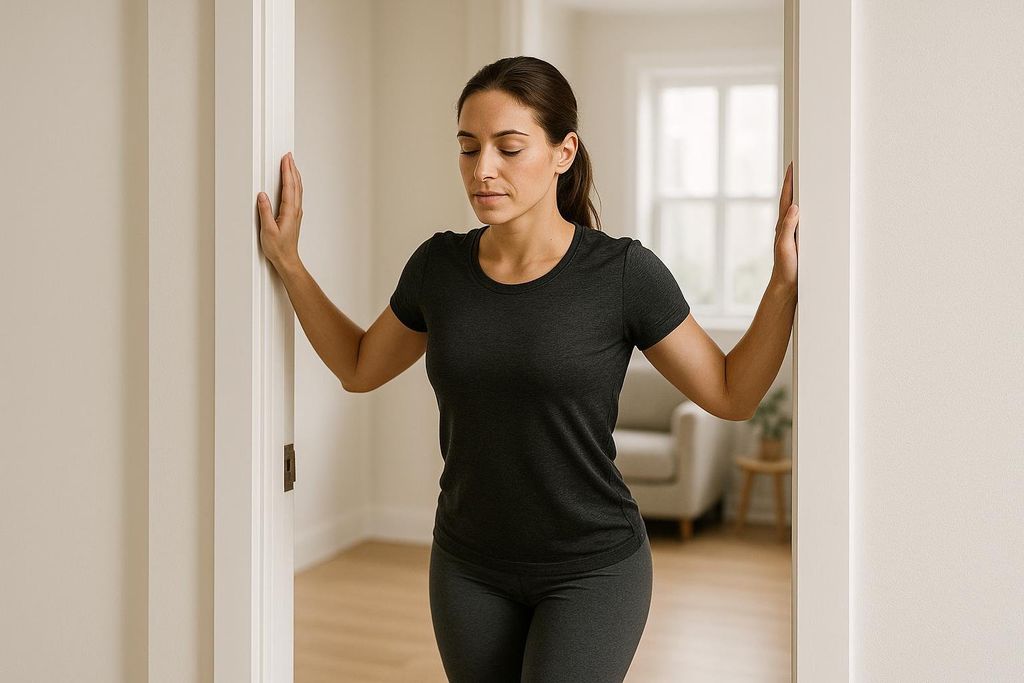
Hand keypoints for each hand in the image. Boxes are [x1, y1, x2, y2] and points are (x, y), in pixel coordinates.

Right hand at [257, 152, 302, 270]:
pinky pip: (296, 196)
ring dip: (295, 176)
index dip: (287, 171)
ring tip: (291, 165)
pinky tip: (293, 184)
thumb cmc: (279, 248)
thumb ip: (265, 212)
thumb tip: (262, 196)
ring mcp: (296, 213)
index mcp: (290, 212)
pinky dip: (295, 186)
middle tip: (289, 156)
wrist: (287, 260)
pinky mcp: (294, 217)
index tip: (286, 159)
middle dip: (292, 169)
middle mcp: (295, 211)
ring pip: (298, 190)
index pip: (289, 187)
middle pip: (296, 185)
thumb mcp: (268, 230)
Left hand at [771, 161, 797, 292]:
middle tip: (800, 166)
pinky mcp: (800, 240)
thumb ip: (788, 227)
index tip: (792, 166)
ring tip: (808, 180)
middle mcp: (786, 226)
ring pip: (798, 209)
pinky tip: (814, 209)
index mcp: (782, 225)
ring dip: (802, 195)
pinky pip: (805, 220)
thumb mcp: (785, 246)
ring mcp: (793, 233)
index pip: (786, 198)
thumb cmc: (785, 267)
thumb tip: (794, 206)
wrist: (787, 285)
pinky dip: (809, 210)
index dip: (789, 182)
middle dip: (795, 183)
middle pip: (791, 199)